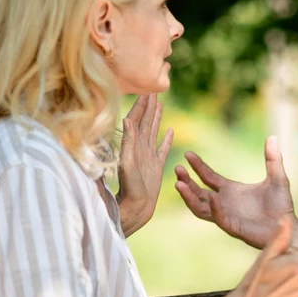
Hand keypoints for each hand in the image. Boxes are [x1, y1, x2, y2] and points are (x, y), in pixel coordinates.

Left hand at [117, 94, 173, 237]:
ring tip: (159, 103)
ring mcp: (148, 156)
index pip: (136, 119)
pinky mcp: (156, 165)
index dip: (141, 104)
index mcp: (133, 145)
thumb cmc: (130, 189)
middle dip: (149, 105)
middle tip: (154, 89)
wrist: (137, 207)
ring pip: (153, 130)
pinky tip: (170, 130)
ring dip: (156, 117)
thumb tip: (128, 119)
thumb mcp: (127, 164)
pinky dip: (166, 138)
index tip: (146, 90)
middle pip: (145, 121)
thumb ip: (127, 142)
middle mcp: (140, 148)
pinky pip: (162, 148)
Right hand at [174, 135, 294, 249]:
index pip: (208, 177)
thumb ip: (273, 159)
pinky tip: (213, 198)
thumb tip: (273, 137)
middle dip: (187, 181)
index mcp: (231, 190)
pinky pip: (218, 218)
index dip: (197, 166)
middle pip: (198, 192)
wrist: (288, 227)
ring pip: (200, 207)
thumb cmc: (281, 205)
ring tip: (179, 184)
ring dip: (190, 196)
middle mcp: (224, 202)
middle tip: (177, 169)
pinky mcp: (232, 227)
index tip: (187, 154)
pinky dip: (214, 208)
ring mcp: (226, 215)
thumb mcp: (277, 178)